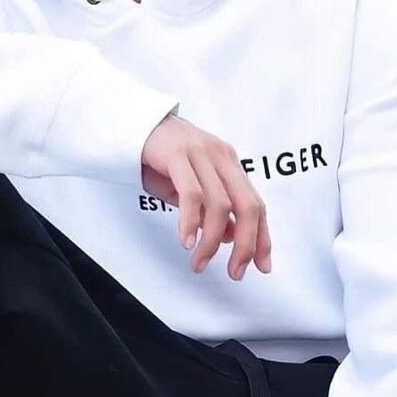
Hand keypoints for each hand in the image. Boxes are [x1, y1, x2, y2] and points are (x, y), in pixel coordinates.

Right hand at [141, 114, 271, 281]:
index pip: (256, 204)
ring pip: (220, 204)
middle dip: (246, 245)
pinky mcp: (177, 154)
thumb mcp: (191, 185)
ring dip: (211, 241)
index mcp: (229, 163)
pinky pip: (192, 194)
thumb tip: (231, 236)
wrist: (133, 124)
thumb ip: (211, 208)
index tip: (263, 266)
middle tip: (236, 272)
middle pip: (247, 206)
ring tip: (198, 263)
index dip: (262, 237)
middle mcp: (222, 156)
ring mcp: (201, 153)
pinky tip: (186, 241)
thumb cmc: (160, 156)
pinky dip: (192, 222)